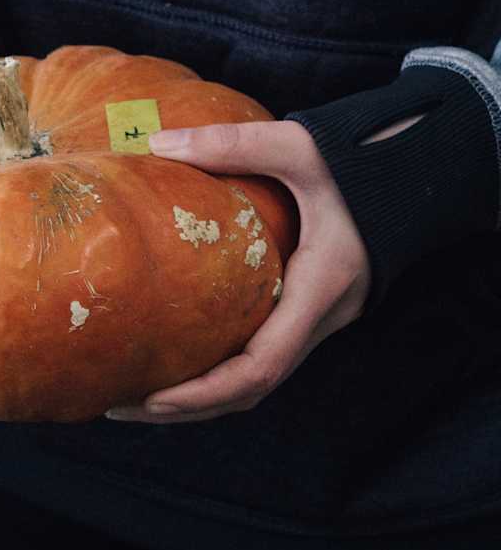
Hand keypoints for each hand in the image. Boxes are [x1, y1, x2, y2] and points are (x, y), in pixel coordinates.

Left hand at [105, 120, 371, 423]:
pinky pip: (263, 353)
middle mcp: (324, 315)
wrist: (428, 163)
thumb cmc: (369, 155)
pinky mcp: (311, 305)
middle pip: (252, 388)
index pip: (262, 367)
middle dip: (188, 406)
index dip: (205, 392)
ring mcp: (321, 316)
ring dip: (202, 396)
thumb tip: (158, 143)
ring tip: (136, 395)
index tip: (152, 400)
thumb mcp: (301, 144)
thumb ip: (234, 144)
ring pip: (259, 378)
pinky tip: (177, 355)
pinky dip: (220, 368)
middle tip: (120, 406)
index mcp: (322, 289)